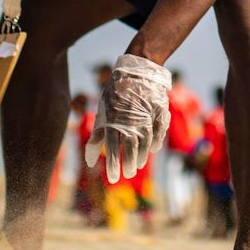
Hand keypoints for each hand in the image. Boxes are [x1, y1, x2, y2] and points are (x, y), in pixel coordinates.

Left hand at [85, 53, 170, 183]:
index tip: (113, 179)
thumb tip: (90, 161)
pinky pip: (159, 132)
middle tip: (127, 174)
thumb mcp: (103, 111)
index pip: (112, 148)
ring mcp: (147, 116)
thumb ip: (97, 136)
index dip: (113, 166)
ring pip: (145, 143)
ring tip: (137, 165)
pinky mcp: (160, 112)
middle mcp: (130, 120)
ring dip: (141, 156)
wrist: (138, 70)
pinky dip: (156, 142)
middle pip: (130, 148)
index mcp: (113, 119)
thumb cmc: (116, 93)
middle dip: (128, 164)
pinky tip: (152, 149)